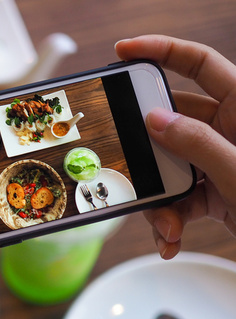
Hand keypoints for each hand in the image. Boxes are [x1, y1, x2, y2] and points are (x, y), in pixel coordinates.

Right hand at [115, 35, 235, 258]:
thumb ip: (197, 143)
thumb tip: (156, 119)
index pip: (200, 64)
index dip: (161, 51)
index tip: (124, 52)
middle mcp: (228, 130)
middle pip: (171, 124)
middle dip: (148, 153)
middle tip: (132, 164)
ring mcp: (218, 161)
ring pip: (168, 166)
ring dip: (159, 198)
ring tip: (165, 223)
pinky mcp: (213, 192)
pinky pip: (178, 198)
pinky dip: (169, 218)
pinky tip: (170, 237)